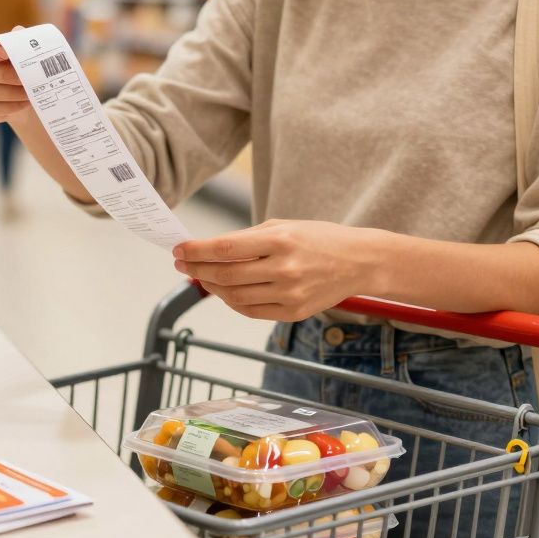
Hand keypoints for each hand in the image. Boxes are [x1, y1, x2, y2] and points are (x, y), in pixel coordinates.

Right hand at [0, 23, 29, 121]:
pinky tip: (22, 103)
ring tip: (29, 91)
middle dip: (3, 74)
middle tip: (26, 77)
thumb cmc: (8, 57)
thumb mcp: (13, 44)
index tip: (6, 52)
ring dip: (9, 93)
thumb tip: (19, 32)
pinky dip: (6, 107)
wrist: (7, 84)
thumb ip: (16, 38)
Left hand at [172, 220, 390, 321]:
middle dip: (196, 268)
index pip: (225, 249)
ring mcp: (290, 293)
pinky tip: (223, 291)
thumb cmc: (318, 238)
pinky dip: (231, 302)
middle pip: (225, 275)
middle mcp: (285, 268)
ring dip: (211, 286)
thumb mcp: (284, 226)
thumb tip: (207, 250)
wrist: (360, 261)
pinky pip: (251, 311)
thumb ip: (246, 239)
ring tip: (200, 276)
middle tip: (181, 263)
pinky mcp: (295, 312)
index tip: (178, 249)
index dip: (196, 251)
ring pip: (234, 296)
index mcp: (280, 240)